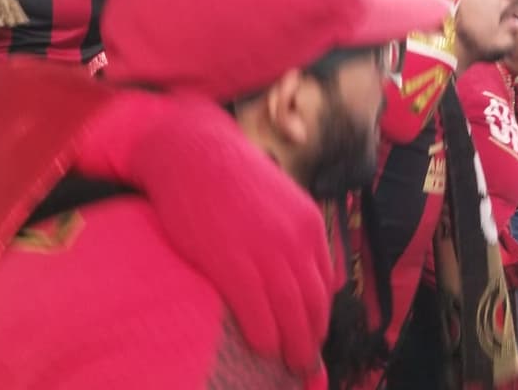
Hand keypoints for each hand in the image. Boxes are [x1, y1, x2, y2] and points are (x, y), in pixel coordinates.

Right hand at [74, 94, 333, 376]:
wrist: (191, 152)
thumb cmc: (229, 177)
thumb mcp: (280, 202)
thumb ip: (296, 237)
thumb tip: (312, 277)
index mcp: (310, 225)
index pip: (326, 284)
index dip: (320, 316)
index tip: (313, 336)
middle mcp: (297, 240)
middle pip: (314, 304)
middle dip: (312, 339)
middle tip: (305, 364)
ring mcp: (266, 251)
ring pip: (292, 313)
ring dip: (294, 347)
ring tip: (290, 365)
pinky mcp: (232, 262)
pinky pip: (258, 312)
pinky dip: (265, 337)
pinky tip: (264, 350)